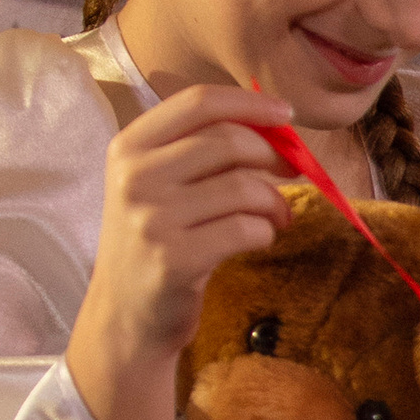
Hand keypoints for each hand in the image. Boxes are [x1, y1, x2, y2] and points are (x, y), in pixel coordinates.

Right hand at [68, 84, 296, 419]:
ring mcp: (151, 218)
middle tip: (292, 173)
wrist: (126, 317)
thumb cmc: (155, 243)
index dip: (251, 103)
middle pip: (229, 141)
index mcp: (129, 147)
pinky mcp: (175, 259)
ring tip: (277, 216)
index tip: (286, 114)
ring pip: (245, 187)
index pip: (198, 102)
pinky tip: (259, 239)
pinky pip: (247, 229)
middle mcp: (134, 177)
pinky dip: (266, 232)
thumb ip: (203, 152)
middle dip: (273, 155)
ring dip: (275, 201)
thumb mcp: (159, 186)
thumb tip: (278, 127)